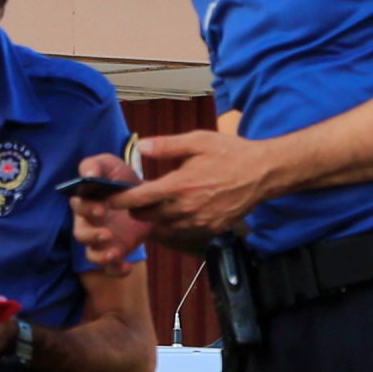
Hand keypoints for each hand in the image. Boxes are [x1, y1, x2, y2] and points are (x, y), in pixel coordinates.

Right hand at [67, 152, 147, 268]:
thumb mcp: (111, 166)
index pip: (78, 207)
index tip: (102, 210)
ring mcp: (101, 241)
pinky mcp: (114, 252)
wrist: (149, 199)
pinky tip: (126, 268)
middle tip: (107, 234)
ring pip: (92, 254)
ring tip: (114, 253)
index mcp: (85, 202)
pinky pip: (110, 268)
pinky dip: (116, 270)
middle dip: (92, 235)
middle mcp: (88, 224)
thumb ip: (95, 165)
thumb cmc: (123, 180)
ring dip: (101, 256)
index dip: (87, 209)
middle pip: (81, 234)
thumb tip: (88, 174)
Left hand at [113, 126, 276, 243]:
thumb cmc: (231, 153)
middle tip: (135, 199)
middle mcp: (185, 208)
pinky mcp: (210, 229)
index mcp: (179, 185)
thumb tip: (141, 147)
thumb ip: (167, 146)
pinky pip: (183, 230)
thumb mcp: (198, 141)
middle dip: (136, 209)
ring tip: (156, 204)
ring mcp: (198, 221)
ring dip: (155, 217)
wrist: (263, 174)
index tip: (110, 198)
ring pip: (164, 226)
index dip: (120, 200)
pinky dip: (175, 223)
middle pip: (147, 216)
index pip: (139, 199)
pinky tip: (178, 210)